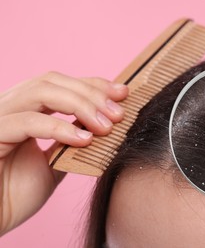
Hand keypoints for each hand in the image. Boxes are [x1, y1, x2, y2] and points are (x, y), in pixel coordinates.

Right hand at [0, 72, 127, 234]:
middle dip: (92, 94)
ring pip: (41, 92)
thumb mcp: (55, 162)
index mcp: (25, 110)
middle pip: (53, 81)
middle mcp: (10, 107)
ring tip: (105, 127)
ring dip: (81, 105)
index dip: (93, 84)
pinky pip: (27, 122)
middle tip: (119, 114)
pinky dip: (60, 127)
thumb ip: (73, 141)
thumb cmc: (15, 194)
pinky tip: (84, 140)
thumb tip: (104, 125)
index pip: (61, 84)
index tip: (123, 93)